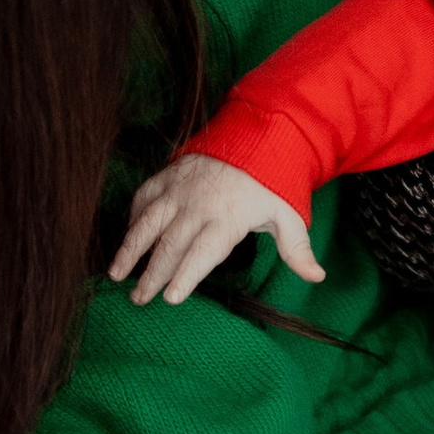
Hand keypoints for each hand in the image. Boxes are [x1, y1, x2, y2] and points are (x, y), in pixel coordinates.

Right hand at [110, 151, 321, 305]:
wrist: (254, 133)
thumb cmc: (271, 181)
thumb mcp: (288, 213)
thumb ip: (297, 248)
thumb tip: (317, 276)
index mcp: (226, 219)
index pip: (203, 253)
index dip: (186, 276)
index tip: (172, 298)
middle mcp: (197, 206)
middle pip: (170, 245)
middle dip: (152, 275)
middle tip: (139, 299)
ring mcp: (178, 190)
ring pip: (148, 223)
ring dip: (130, 250)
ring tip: (117, 275)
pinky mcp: (166, 177)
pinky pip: (143, 199)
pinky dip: (133, 220)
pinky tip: (127, 240)